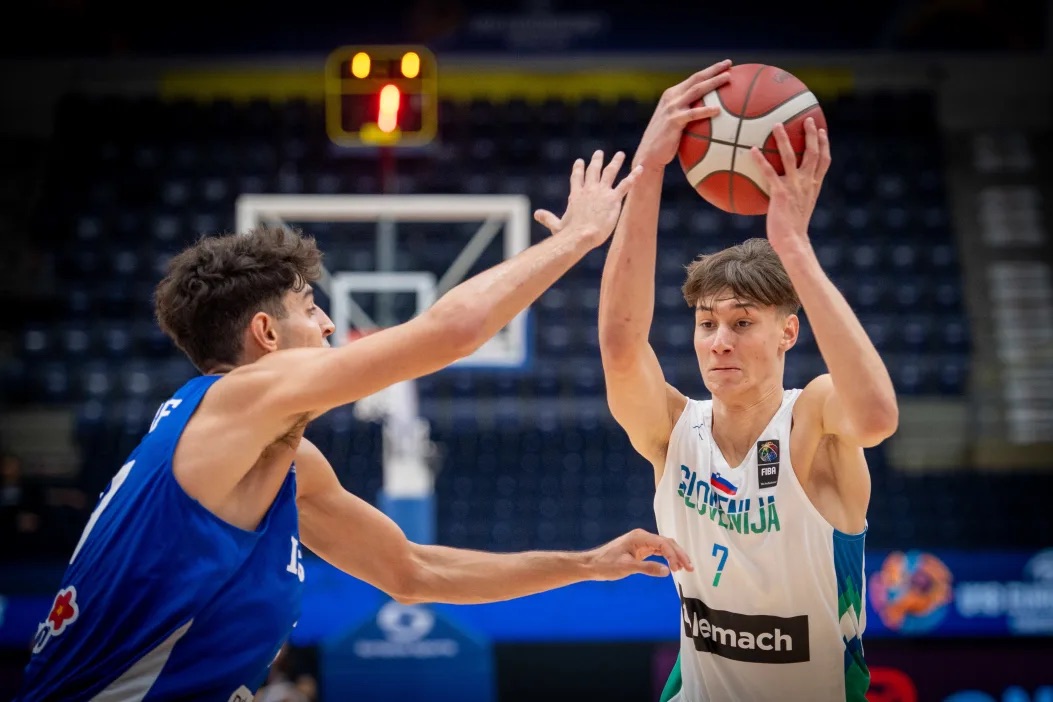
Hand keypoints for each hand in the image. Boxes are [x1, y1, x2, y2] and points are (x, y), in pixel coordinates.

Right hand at [534, 150, 641, 247]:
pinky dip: (634, 176)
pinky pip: (625, 185)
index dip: (578, 169)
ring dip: (615, 163)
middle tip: (599, 153)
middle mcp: (589, 190)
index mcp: (575, 196)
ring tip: (620, 155)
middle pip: (593, 171)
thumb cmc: (568, 234)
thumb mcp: (556, 225)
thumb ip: (547, 218)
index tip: (580, 162)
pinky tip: (640, 169)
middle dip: (596, 161)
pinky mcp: (613, 199)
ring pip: (610, 173)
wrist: (581, 236)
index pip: (577, 178)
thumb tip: (536, 214)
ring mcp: (602, 193)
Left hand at [585, 528, 693, 580]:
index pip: (662, 543)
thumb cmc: (606, 565)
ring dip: (675, 556)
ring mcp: (642, 543)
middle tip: (690, 568)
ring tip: (686, 568)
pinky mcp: (640, 550)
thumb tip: (667, 571)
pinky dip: (667, 558)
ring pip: (664, 547)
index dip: (673, 555)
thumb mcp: (627, 567)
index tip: (678, 569)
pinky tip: (674, 566)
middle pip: (667, 543)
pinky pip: (658, 551)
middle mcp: (642, 537)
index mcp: (639, 537)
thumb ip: (647, 568)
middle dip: (679, 554)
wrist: (592, 565)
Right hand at [633, 60, 731, 171]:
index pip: (694, 79)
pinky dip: (705, 110)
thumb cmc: (666, 142)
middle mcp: (671, 98)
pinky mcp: (673, 121)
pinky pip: (692, 113)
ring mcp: (671, 108)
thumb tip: (712, 114)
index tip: (725, 65)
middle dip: (714, 70)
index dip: (710, 70)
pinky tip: (718, 110)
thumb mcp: (675, 122)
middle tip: (729, 64)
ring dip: (713, 82)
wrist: (649, 155)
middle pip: (696, 79)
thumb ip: (688, 113)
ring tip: (728, 78)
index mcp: (672, 95)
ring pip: (696, 91)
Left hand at [750, 117, 830, 254]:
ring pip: (790, 156)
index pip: (824, 161)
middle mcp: (807, 183)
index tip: (822, 131)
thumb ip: (795, 196)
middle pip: (813, 153)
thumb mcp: (799, 209)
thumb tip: (784, 191)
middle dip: (811, 134)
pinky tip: (751, 150)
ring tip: (777, 124)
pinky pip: (769, 172)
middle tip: (806, 119)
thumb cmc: (793, 229)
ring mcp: (794, 186)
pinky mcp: (780, 193)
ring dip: (783, 139)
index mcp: (814, 186)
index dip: (824, 144)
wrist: (792, 241)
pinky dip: (760, 160)